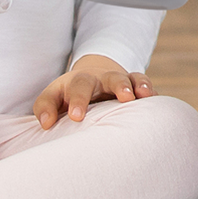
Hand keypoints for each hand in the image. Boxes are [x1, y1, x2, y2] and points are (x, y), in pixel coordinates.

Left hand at [33, 54, 157, 129]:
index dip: (76, 101)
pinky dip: (146, 87)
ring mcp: (115, 79)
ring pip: (122, 78)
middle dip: (111, 87)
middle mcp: (95, 79)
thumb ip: (45, 108)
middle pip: (100, 79)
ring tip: (133, 96)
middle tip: (119, 99)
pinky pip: (141, 80)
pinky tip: (151, 97)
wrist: (95, 75)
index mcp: (75, 83)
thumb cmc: (70, 95)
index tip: (76, 116)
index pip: (73, 89)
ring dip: (128, 85)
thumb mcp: (54, 97)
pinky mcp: (132, 83)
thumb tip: (46, 124)